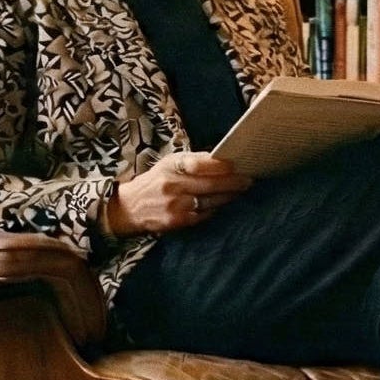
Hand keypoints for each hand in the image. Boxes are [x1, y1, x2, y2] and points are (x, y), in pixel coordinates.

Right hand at [106, 152, 251, 234]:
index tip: (236, 164)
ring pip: (210, 201)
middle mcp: (173, 185)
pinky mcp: (177, 221)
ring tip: (241, 191)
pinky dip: (215, 209)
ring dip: (228, 196)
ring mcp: (175, 205)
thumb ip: (193, 161)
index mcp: (171, 166)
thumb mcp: (169, 164)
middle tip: (249, 180)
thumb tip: (222, 159)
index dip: (220, 165)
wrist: (129, 207)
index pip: (199, 164)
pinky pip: (203, 215)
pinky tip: (223, 204)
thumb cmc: (156, 181)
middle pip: (210, 184)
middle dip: (233, 182)